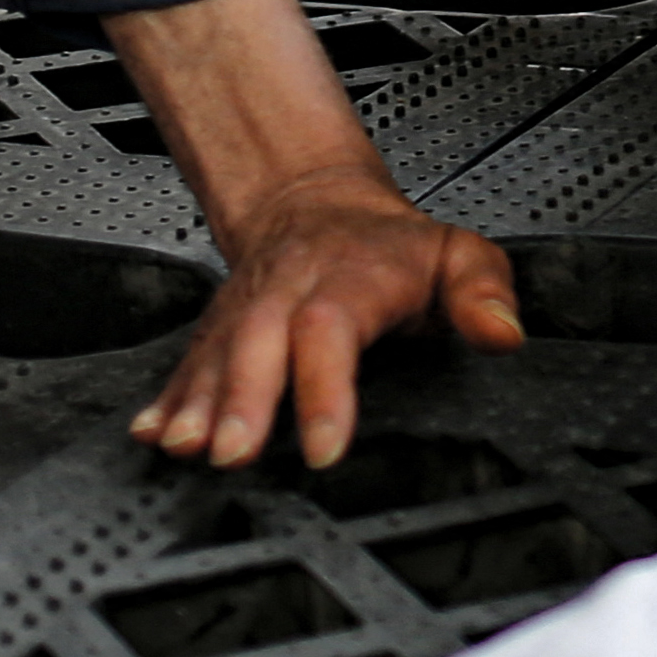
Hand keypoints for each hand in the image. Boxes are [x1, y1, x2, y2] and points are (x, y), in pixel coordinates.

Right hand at [128, 163, 522, 468]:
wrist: (315, 202)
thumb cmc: (391, 247)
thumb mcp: (458, 253)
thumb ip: (483, 292)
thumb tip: (504, 335)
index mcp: (350, 279)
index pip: (331, 330)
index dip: (322, 390)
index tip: (321, 447)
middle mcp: (288, 292)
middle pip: (258, 342)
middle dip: (241, 401)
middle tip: (231, 454)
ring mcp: (247, 309)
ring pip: (216, 354)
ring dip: (196, 404)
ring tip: (183, 448)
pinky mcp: (219, 327)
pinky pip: (189, 361)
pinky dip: (168, 399)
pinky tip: (151, 433)